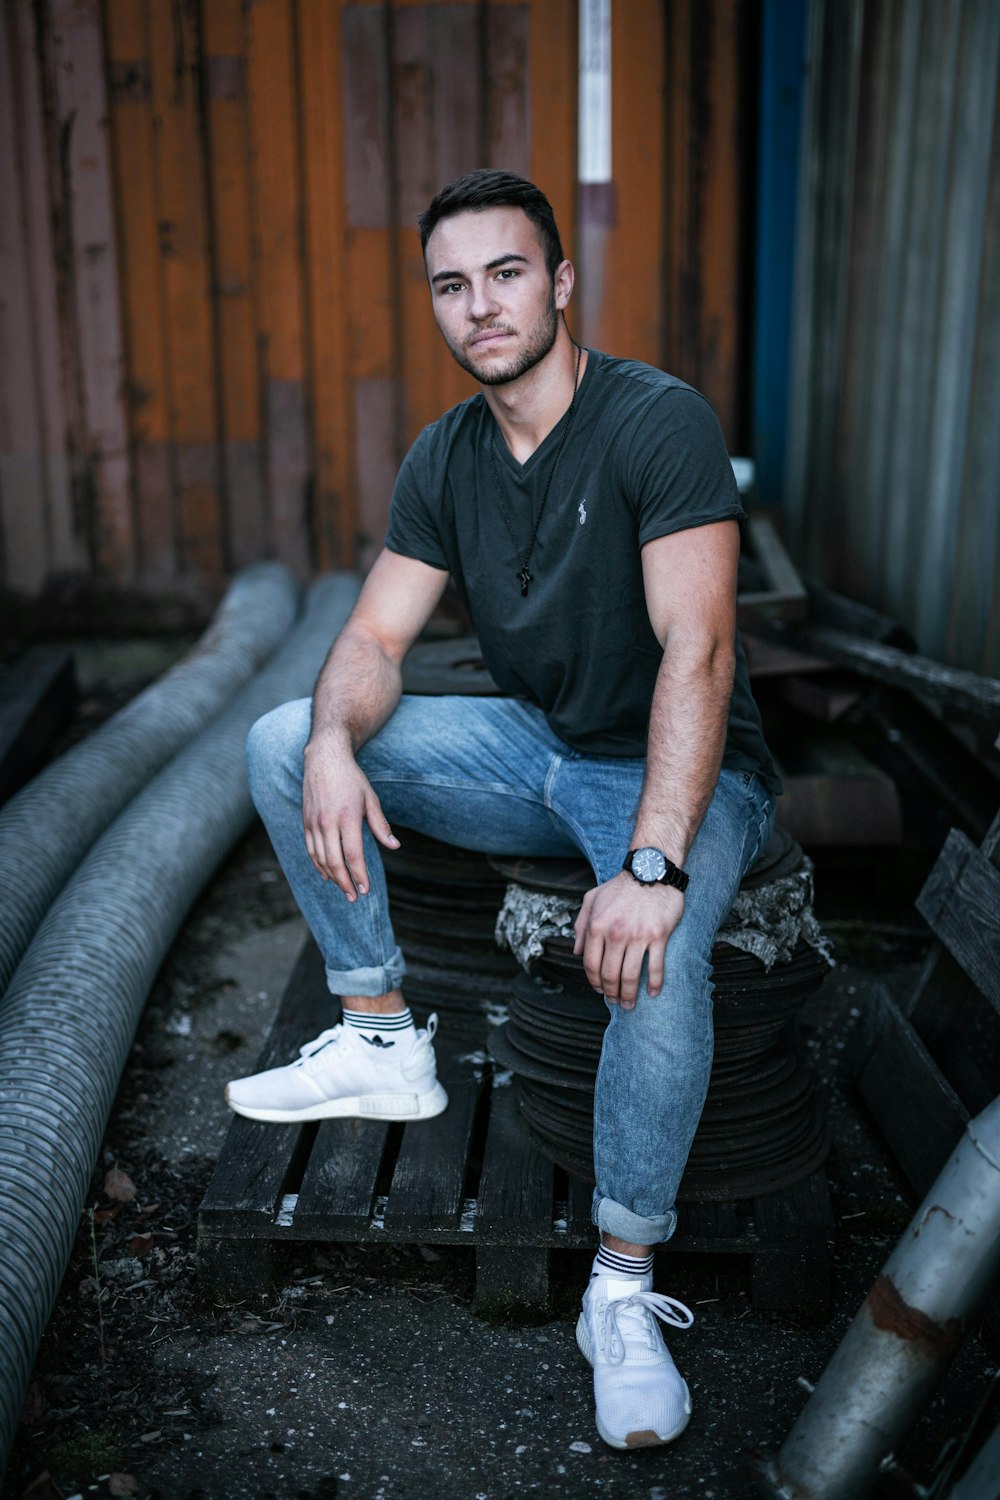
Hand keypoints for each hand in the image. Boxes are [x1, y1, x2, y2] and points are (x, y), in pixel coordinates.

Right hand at [302, 737, 398, 899]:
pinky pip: (310, 850)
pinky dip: (318, 865)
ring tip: (344, 890)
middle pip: (334, 862)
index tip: (366, 889)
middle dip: (345, 883)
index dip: (359, 875)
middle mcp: (328, 822)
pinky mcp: (306, 822)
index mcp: (347, 817)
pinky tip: (327, 875)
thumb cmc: (351, 779)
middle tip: (355, 897)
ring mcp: (314, 823)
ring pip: (320, 859)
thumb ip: (380, 825)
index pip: (353, 854)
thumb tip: (395, 846)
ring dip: (332, 877)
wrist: (324, 759)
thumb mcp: (371, 799)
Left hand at [572, 871, 684, 1008]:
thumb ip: (580, 925)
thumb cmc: (621, 887)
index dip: (594, 981)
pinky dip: (654, 984)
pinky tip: (652, 993)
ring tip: (630, 1003)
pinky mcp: (658, 936)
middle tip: (615, 1001)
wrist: (651, 871)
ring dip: (629, 995)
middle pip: (610, 974)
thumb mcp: (591, 899)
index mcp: (596, 925)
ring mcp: (637, 936)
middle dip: (611, 993)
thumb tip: (575, 952)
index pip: (591, 964)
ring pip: (631, 975)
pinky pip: (656, 967)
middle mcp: (615, 933)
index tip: (599, 990)